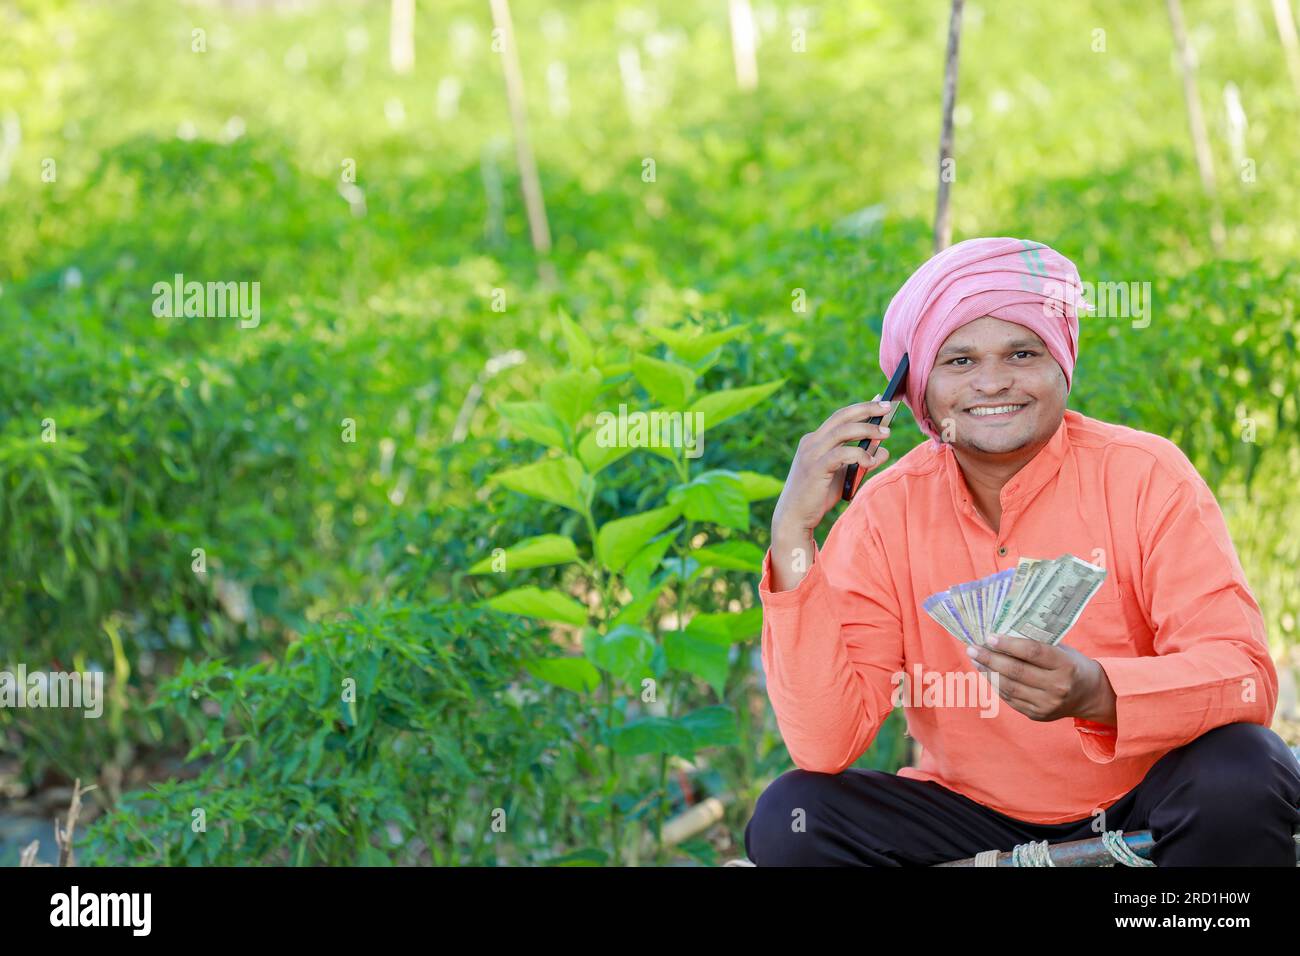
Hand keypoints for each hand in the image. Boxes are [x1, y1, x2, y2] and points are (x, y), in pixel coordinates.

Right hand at [770, 396, 893, 537]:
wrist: (794, 517)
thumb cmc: (818, 496)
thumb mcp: (843, 474)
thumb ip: (861, 460)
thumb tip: (884, 450)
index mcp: (815, 440)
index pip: (840, 417)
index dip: (861, 407)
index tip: (881, 400)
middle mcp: (811, 442)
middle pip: (842, 416)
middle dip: (866, 408)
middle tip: (888, 406)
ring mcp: (811, 453)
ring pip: (842, 430)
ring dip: (867, 429)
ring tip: (887, 433)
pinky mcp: (815, 468)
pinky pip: (841, 453)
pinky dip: (859, 454)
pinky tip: (870, 461)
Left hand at [965, 633, 1116, 723]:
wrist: (1090, 696)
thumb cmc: (1072, 665)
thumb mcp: (1062, 650)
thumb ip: (1037, 644)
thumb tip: (1001, 634)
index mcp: (1066, 666)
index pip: (1033, 653)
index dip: (1009, 644)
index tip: (989, 637)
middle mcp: (1057, 687)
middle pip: (1017, 671)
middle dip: (990, 659)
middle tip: (972, 648)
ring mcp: (1047, 704)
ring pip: (1009, 687)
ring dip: (988, 672)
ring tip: (975, 660)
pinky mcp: (1038, 715)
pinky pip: (1011, 699)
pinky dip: (996, 684)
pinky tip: (987, 673)